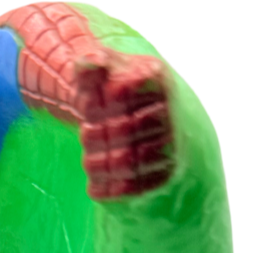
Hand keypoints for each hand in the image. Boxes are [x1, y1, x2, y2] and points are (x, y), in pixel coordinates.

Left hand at [72, 52, 173, 199]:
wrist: (139, 119)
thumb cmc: (116, 91)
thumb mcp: (103, 72)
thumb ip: (92, 64)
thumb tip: (85, 64)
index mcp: (156, 79)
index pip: (126, 89)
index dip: (102, 101)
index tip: (89, 106)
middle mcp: (169, 112)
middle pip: (126, 129)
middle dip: (97, 135)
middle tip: (85, 134)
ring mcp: (169, 146)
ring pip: (129, 162)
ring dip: (99, 164)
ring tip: (88, 160)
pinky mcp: (163, 175)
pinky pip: (134, 188)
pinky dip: (108, 188)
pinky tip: (94, 183)